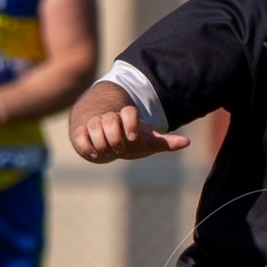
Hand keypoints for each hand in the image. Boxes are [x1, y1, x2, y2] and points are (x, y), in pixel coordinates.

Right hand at [74, 105, 189, 162]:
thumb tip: (187, 142)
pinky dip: (87, 146)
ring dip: (102, 142)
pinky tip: (95, 154)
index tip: (133, 137)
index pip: (129, 112)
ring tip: (107, 152)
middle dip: (115, 136)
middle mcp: (109, 117)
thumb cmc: (128, 139)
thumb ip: (164, 142)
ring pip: (94, 126)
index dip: (131, 123)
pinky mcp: (80, 133)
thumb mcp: (146, 141)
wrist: (103, 137)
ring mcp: (93, 124)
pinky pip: (79, 136)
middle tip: (120, 148)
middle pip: (110, 119)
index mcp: (127, 116)